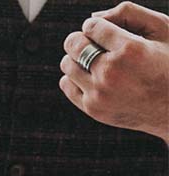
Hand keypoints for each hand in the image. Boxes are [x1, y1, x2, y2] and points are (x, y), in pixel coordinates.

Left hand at [60, 2, 168, 141]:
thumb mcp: (162, 30)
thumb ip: (129, 14)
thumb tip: (93, 17)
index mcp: (130, 51)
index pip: (91, 26)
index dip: (97, 25)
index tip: (107, 31)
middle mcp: (111, 73)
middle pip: (74, 44)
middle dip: (83, 38)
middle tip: (98, 43)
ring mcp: (100, 94)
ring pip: (68, 64)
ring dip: (78, 57)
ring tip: (98, 60)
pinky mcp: (93, 109)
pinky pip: (67, 84)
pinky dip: (74, 76)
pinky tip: (94, 75)